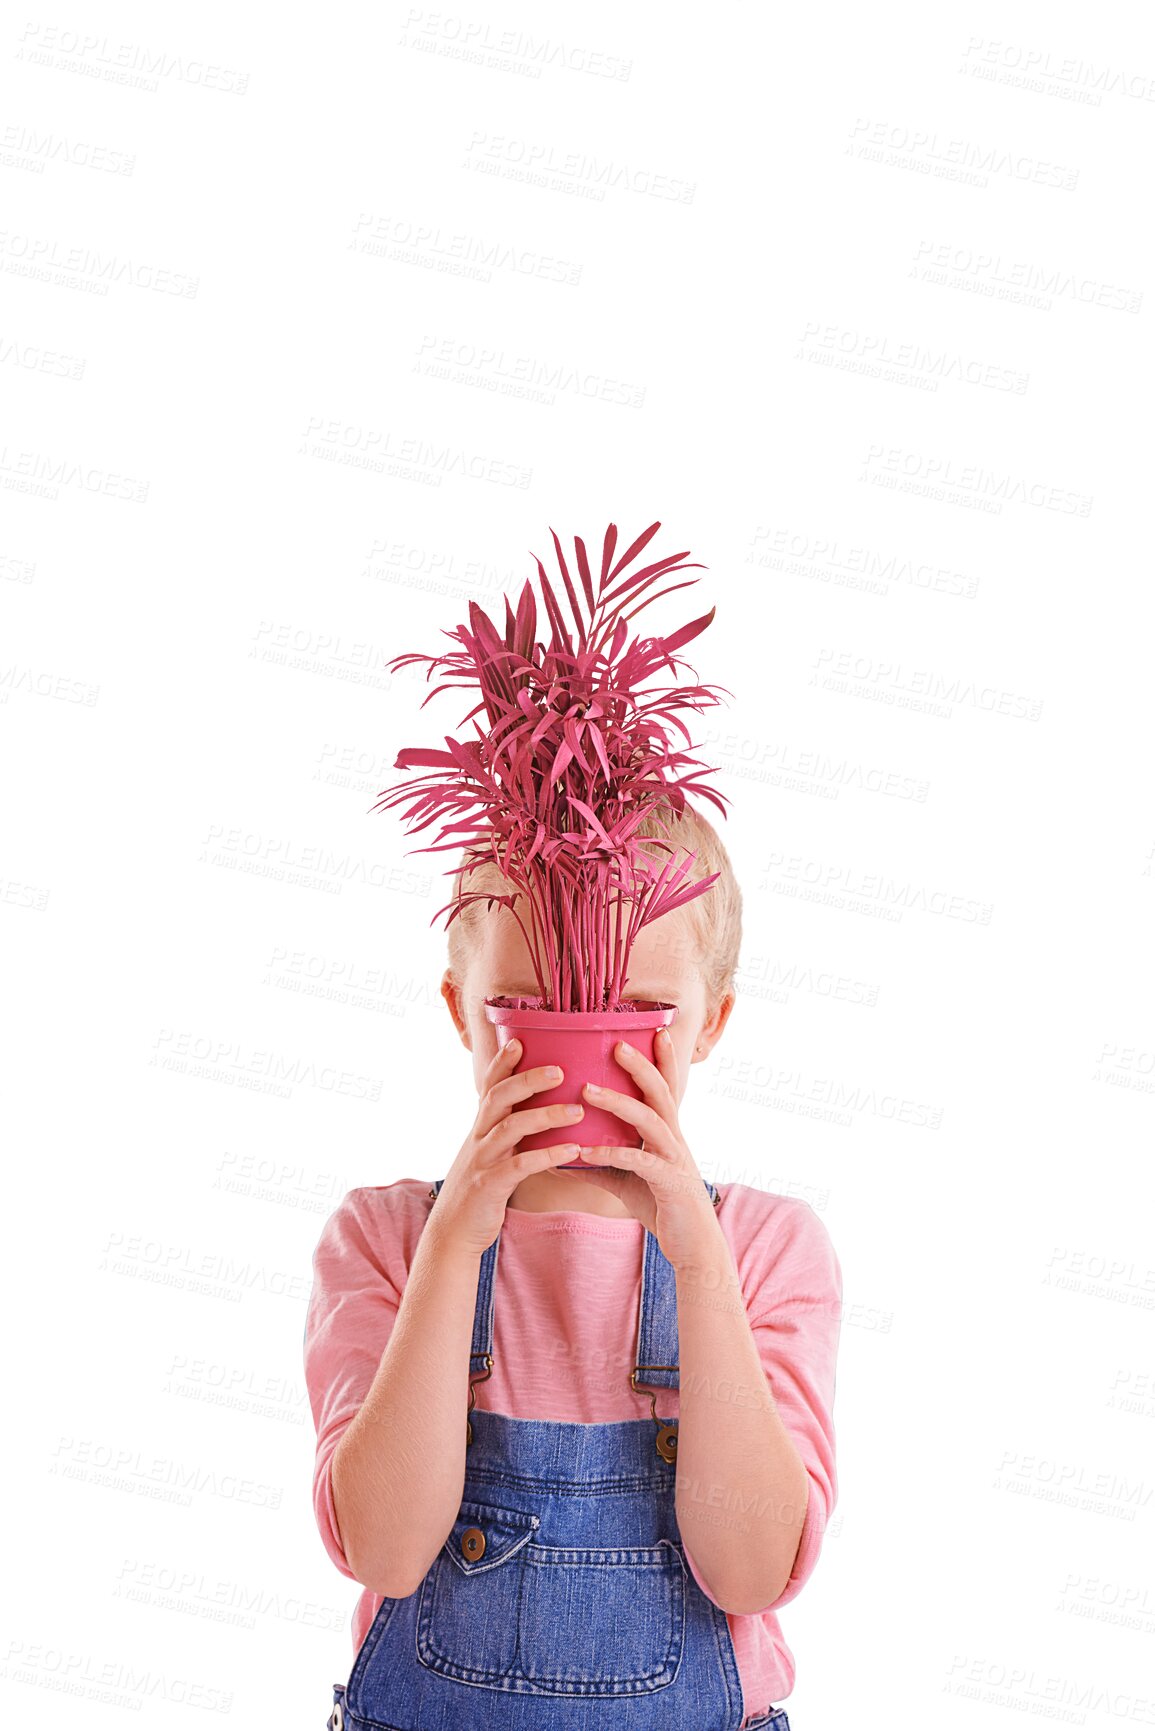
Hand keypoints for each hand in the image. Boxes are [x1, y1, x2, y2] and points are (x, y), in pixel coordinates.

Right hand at [430, 1040, 586, 1258]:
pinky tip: (573, 1151)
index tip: (519, 1041)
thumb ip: (508, 1131)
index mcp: (481, 1127)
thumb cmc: (481, 1189)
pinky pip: (519, 1166)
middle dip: (527, 1080)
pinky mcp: (490, 1186)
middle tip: (560, 1069)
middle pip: (499, 1098)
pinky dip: (547, 1156)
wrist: (453, 1232)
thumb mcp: (490, 1153)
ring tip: (578, 1110)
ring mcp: (482, 1160)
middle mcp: (478, 1137)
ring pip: (510, 1128)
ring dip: (545, 1116)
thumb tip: (537, 1110)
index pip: (489, 1086)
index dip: (502, 1063)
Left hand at [577, 1027, 721, 1271]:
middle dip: (640, 1066)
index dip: (661, 1059)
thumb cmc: (661, 1206)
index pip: (667, 1086)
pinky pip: (640, 1162)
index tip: (652, 1030)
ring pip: (650, 1119)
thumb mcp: (626, 1179)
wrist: (693, 1246)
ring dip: (619, 1102)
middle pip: (661, 1091)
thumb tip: (563, 1154)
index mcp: (668, 1132)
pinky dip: (612, 1154)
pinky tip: (587, 1151)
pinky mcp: (669, 1183)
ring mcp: (675, 1159)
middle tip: (615, 1045)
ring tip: (587, 1091)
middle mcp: (675, 1138)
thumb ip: (600, 1162)